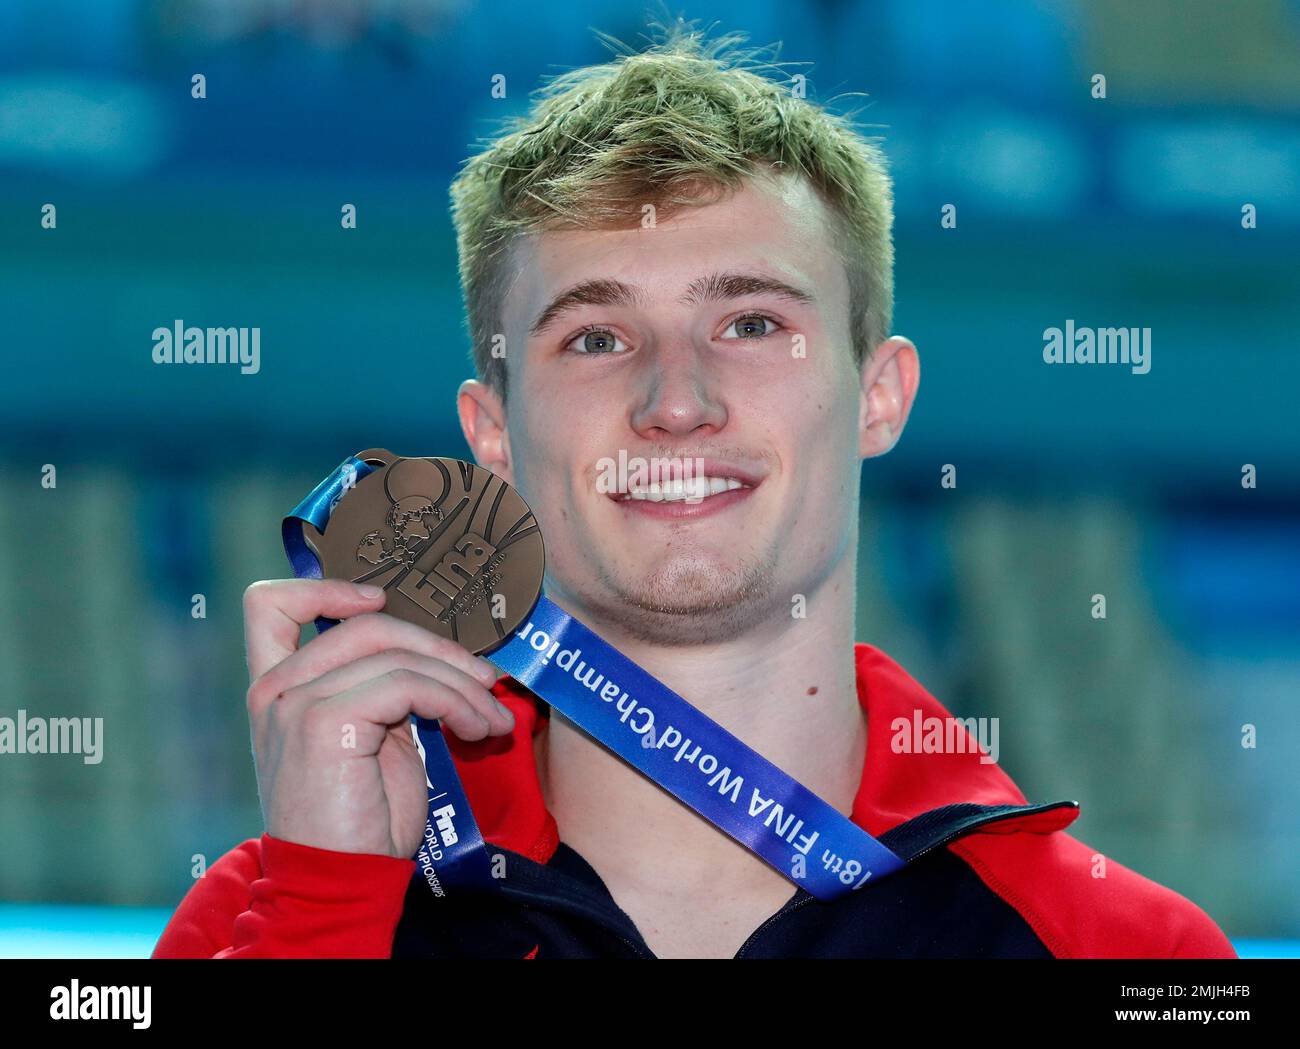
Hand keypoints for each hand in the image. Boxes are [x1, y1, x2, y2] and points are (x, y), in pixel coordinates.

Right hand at [241, 579, 512, 857]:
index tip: (382, 603)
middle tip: (484, 680)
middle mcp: (276, 688)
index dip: (327, 587)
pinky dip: (455, 701)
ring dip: (462, 685)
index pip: (270, 605)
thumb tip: (446, 657)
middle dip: (440, 648)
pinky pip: (408, 685)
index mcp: (278, 688)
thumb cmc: (360, 820)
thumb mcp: (370, 738)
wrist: (340, 884)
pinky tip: (477, 729)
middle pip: (368, 624)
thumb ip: (383, 690)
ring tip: (493, 720)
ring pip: (398, 655)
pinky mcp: (325, 722)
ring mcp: (295, 702)